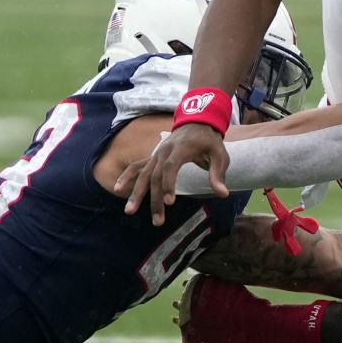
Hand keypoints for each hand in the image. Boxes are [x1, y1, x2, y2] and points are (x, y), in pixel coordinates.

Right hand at [114, 123, 229, 226]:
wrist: (196, 122)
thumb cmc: (209, 141)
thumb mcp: (220, 155)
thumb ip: (218, 174)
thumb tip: (223, 194)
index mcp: (181, 149)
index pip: (171, 167)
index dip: (168, 183)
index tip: (170, 202)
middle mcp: (164, 151)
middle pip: (155, 176)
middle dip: (154, 199)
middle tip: (157, 221)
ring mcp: (156, 154)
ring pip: (143, 174)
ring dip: (136, 193)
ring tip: (129, 211)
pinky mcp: (152, 158)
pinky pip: (136, 166)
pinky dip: (126, 176)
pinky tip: (118, 189)